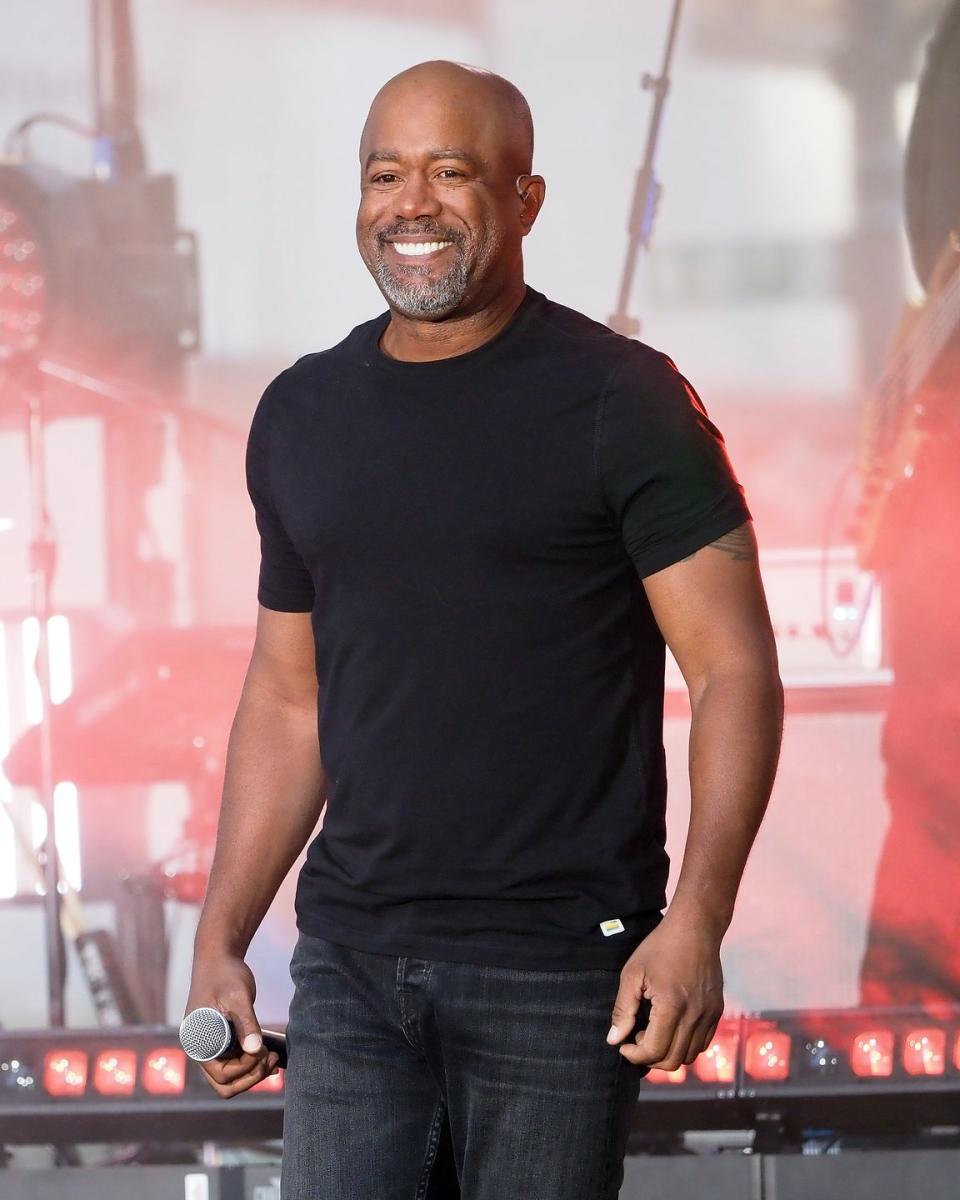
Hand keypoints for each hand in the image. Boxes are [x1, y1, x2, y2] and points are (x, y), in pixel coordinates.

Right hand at [184, 953, 279, 1097]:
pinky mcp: (224, 1040)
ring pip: (233, 1077)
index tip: (263, 1051)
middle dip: (251, 1077)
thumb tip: (255, 1049)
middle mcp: (203, 1050)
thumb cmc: (224, 974)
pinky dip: (252, 1062)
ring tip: (273, 1058)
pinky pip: (237, 1062)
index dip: (246, 1069)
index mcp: (199, 1044)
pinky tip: (270, 1053)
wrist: (218, 958)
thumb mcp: (237, 997)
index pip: (222, 1076)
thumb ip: (246, 1023)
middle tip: (271, 1061)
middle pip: (226, 1084)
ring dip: (254, 1072)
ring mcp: (213, 1047)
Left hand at [605, 911, 723, 1070]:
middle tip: (636, 1040)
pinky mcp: (717, 1011)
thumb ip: (623, 1009)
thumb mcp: (633, 973)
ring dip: (668, 1054)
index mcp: (671, 1006)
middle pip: (672, 1060)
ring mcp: (709, 1015)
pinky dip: (685, 1046)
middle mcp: (694, 1016)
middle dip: (649, 1058)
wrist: (696, 928)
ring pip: (689, 1056)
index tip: (623, 1045)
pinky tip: (671, 1029)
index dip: (635, 1055)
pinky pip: (702, 1043)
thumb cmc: (659, 947)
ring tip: (653, 1033)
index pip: (654, 1050)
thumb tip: (614, 1040)